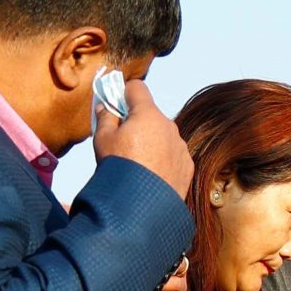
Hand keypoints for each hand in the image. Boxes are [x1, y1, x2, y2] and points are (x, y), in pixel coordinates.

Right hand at [91, 77, 192, 197]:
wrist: (141, 203)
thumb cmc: (119, 166)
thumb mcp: (102, 138)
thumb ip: (105, 117)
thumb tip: (106, 106)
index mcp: (148, 115)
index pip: (138, 88)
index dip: (125, 92)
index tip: (117, 103)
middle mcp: (170, 126)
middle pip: (151, 114)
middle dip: (138, 121)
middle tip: (124, 139)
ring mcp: (181, 146)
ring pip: (164, 134)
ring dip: (152, 140)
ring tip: (138, 161)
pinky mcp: (188, 164)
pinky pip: (174, 153)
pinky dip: (164, 157)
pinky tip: (152, 172)